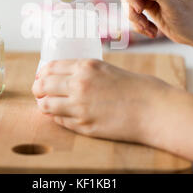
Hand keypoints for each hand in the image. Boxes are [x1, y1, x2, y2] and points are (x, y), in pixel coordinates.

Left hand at [32, 59, 172, 144]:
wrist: (154, 109)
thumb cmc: (136, 88)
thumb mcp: (107, 69)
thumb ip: (85, 73)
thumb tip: (65, 78)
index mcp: (85, 67)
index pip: (49, 68)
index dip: (41, 74)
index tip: (40, 77)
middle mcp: (78, 85)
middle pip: (43, 86)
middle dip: (38, 89)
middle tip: (40, 92)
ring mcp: (79, 107)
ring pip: (46, 106)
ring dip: (45, 105)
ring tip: (48, 105)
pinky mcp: (84, 126)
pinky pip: (60, 121)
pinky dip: (58, 118)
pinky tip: (63, 116)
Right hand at [122, 0, 192, 45]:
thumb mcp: (175, 7)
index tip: (139, 9)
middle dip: (133, 7)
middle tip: (144, 22)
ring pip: (128, 1)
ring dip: (135, 18)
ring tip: (149, 29)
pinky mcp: (147, 0)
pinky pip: (132, 10)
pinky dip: (138, 22)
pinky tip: (151, 29)